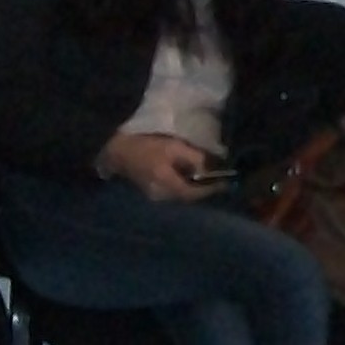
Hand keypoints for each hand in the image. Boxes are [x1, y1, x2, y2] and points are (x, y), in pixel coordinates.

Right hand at [104, 134, 226, 201]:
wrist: (117, 150)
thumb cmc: (146, 145)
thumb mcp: (174, 147)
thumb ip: (195, 158)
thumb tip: (213, 167)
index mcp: (167, 185)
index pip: (195, 194)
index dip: (211, 189)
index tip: (227, 183)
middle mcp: (161, 197)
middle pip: (189, 198)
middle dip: (205, 190)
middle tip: (220, 181)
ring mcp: (155, 198)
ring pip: (181, 197)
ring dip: (195, 189)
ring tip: (208, 180)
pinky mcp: (152, 194)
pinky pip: (173, 193)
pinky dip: (184, 187)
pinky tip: (190, 179)